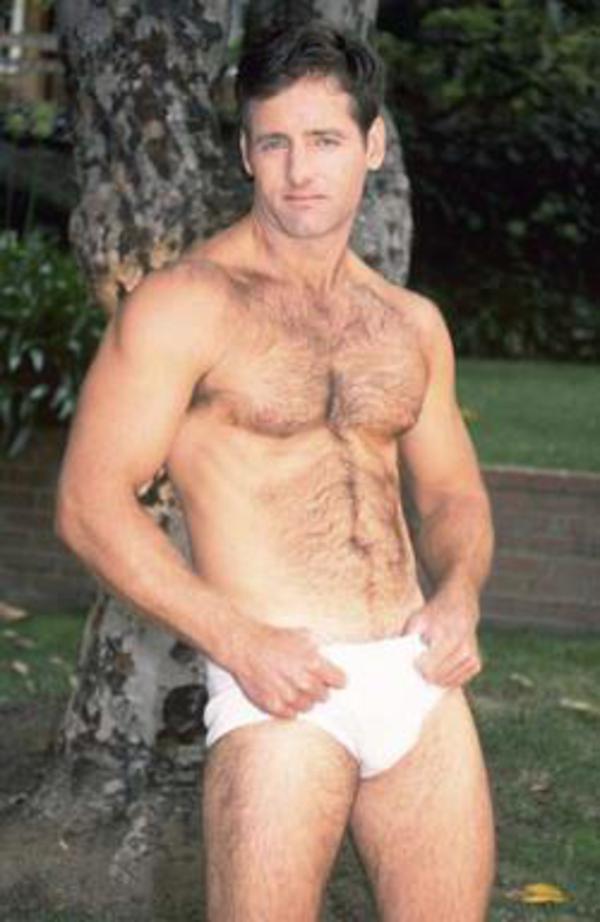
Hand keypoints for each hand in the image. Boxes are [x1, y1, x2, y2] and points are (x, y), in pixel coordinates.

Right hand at [225, 619, 345, 718]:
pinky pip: (291, 714)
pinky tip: (285, 695)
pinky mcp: (273, 705)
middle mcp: (303, 681)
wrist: (244, 646)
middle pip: (325, 696)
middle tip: (309, 680)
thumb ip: (321, 649)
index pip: (340, 681)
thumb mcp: (304, 634)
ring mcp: (288, 695)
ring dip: (306, 699)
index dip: (337, 679)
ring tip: (296, 688)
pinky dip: (290, 708)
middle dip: (320, 688)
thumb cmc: (273, 638)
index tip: (333, 678)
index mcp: (313, 662)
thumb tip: (331, 660)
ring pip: (309, 707)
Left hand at [402, 580, 482, 686]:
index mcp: (450, 638)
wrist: (460, 605)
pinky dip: (445, 678)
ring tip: (429, 663)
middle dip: (424, 675)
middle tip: (418, 665)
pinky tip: (439, 667)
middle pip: (436, 678)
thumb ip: (406, 638)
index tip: (413, 660)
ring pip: (446, 683)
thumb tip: (392, 659)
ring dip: (435, 678)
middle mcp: (464, 650)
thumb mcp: (417, 619)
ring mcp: (472, 658)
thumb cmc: (434, 613)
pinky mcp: (476, 664)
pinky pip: (455, 682)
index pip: (428, 669)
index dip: (417, 667)